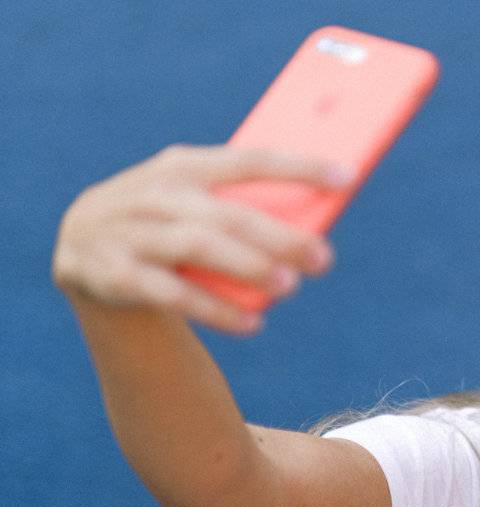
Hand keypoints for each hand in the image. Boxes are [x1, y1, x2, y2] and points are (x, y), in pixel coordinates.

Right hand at [51, 143, 351, 334]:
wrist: (82, 246)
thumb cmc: (167, 221)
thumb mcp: (195, 199)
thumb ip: (243, 204)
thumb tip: (316, 225)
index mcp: (183, 165)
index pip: (249, 160)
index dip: (298, 167)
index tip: (348, 177)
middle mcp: (154, 193)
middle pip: (227, 214)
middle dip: (279, 236)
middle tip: (323, 258)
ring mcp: (129, 232)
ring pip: (197, 247)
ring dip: (248, 266)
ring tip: (290, 286)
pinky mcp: (112, 273)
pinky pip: (171, 293)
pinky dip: (215, 310)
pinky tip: (253, 324)